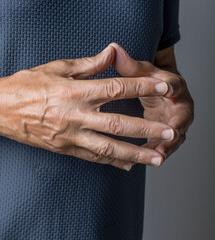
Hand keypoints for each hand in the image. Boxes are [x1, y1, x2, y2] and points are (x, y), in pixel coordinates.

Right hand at [0, 44, 174, 170]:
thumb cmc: (24, 85)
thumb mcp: (55, 68)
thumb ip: (87, 64)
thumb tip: (111, 54)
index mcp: (73, 90)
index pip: (115, 88)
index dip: (141, 86)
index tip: (162, 87)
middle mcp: (73, 115)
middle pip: (118, 123)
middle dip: (147, 129)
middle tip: (170, 133)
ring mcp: (68, 135)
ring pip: (107, 147)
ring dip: (134, 154)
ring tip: (156, 157)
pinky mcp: (62, 148)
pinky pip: (90, 157)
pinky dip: (111, 162)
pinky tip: (127, 165)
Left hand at [111, 43, 193, 167]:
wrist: (159, 91)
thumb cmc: (148, 79)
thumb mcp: (140, 71)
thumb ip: (129, 64)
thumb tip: (113, 48)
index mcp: (173, 85)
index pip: (175, 84)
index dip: (172, 87)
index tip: (168, 91)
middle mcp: (179, 104)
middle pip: (181, 116)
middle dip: (175, 126)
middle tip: (170, 135)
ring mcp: (176, 121)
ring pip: (175, 136)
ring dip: (167, 146)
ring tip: (158, 156)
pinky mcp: (168, 135)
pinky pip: (164, 146)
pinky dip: (156, 153)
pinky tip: (144, 161)